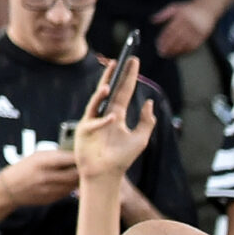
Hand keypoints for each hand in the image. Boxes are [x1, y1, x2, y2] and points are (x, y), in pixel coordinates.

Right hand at [0, 147, 83, 207]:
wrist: (9, 188)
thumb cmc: (23, 168)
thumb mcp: (36, 156)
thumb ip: (55, 156)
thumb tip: (76, 156)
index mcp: (42, 162)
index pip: (70, 159)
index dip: (81, 157)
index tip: (86, 155)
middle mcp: (47, 176)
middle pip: (76, 174)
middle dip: (83, 169)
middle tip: (88, 165)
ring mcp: (50, 189)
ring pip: (74, 184)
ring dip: (79, 179)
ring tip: (80, 173)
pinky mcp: (52, 199)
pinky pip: (68, 192)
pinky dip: (71, 187)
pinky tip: (68, 182)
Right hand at [74, 56, 155, 178]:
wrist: (107, 174)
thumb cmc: (121, 158)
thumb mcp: (140, 138)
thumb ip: (146, 121)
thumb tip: (149, 103)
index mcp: (117, 114)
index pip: (124, 90)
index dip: (129, 76)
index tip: (133, 60)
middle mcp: (104, 113)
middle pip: (109, 90)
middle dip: (114, 75)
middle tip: (119, 60)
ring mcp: (93, 120)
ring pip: (96, 101)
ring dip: (102, 93)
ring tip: (110, 85)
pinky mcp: (85, 130)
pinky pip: (94, 122)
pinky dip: (104, 121)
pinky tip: (113, 118)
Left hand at [152, 0, 217, 57]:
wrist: (207, 8)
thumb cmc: (188, 8)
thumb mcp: (174, 7)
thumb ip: (163, 14)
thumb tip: (152, 20)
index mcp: (181, 17)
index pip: (170, 30)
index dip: (163, 39)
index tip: (157, 45)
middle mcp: (189, 24)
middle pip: (177, 38)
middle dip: (168, 47)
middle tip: (161, 53)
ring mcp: (197, 31)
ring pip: (185, 44)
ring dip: (176, 51)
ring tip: (168, 55)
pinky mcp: (203, 36)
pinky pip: (194, 46)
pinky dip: (186, 51)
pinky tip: (180, 54)